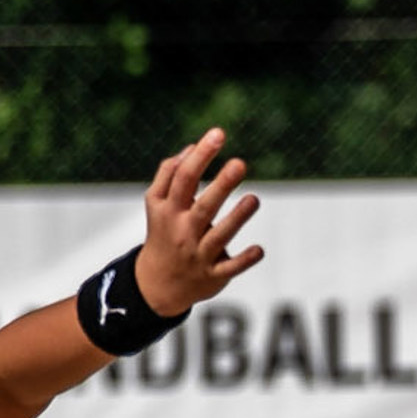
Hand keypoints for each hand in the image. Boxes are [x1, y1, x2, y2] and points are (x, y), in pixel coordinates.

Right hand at [135, 128, 263, 315]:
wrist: (157, 284)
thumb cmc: (163, 232)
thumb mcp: (157, 204)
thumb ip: (169, 175)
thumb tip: (191, 147)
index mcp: (168, 209)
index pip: (183, 177)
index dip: (200, 155)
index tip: (219, 134)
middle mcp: (182, 230)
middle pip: (203, 205)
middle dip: (221, 184)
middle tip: (240, 163)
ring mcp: (198, 254)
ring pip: (219, 235)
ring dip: (237, 218)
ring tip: (254, 199)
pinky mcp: (213, 275)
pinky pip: (230, 267)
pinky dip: (245, 259)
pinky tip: (260, 249)